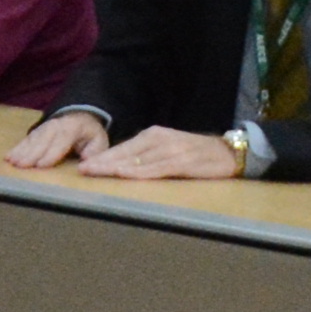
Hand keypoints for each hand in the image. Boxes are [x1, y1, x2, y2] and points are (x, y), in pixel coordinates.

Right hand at [4, 110, 96, 168]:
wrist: (79, 116)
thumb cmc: (89, 134)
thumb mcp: (99, 141)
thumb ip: (94, 151)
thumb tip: (86, 160)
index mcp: (72, 128)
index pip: (61, 140)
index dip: (51, 153)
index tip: (41, 165)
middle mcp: (55, 126)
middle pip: (42, 141)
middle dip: (31, 154)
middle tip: (21, 165)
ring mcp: (43, 128)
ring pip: (31, 140)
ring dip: (21, 151)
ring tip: (12, 162)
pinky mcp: (35, 133)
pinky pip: (25, 140)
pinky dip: (16, 148)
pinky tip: (8, 157)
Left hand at [80, 125, 244, 181]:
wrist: (228, 152)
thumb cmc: (194, 155)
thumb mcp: (166, 151)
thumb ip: (145, 157)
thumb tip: (118, 168)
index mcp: (153, 136)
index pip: (123, 148)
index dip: (102, 158)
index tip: (83, 167)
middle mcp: (160, 139)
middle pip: (126, 153)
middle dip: (103, 162)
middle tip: (83, 170)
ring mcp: (172, 150)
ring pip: (139, 160)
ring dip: (117, 167)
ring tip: (98, 173)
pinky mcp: (184, 161)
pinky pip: (159, 168)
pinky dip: (142, 172)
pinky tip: (127, 175)